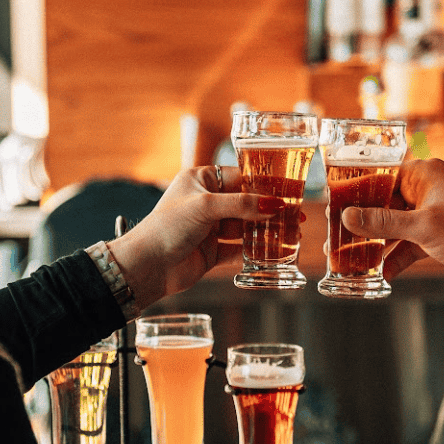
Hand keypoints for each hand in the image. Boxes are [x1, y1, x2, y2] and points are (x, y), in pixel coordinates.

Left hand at [107, 165, 283, 309]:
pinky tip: (273, 251)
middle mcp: (206, 203)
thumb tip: (274, 204)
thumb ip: (242, 204)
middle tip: (296, 214)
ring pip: (245, 227)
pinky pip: (239, 249)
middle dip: (270, 209)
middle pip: (246, 203)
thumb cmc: (167, 227)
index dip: (265, 184)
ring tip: (291, 234)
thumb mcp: (206, 206)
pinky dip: (255, 250)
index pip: (240, 177)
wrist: (147, 266)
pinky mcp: (212, 252)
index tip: (289, 191)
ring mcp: (209, 228)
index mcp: (200, 181)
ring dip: (266, 231)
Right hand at [340, 158, 443, 300]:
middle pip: (384, 203)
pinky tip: (381, 273)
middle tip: (336, 236)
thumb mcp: (423, 227)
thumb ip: (383, 222)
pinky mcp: (437, 238)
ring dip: (374, 243)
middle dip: (361, 222)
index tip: (334, 203)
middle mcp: (428, 191)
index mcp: (426, 175)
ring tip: (348, 257)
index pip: (382, 175)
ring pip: (393, 227)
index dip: (356, 189)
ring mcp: (433, 215)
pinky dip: (394, 258)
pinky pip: (407, 245)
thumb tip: (349, 216)